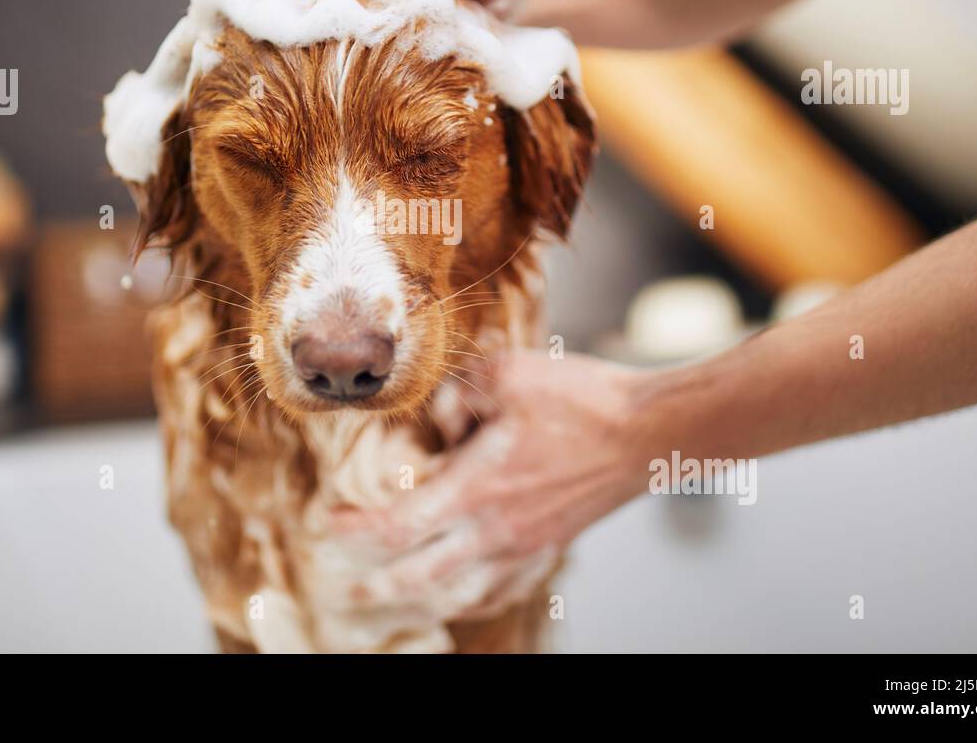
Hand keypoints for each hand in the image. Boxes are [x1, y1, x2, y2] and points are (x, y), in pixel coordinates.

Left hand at [328, 349, 647, 618]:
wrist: (649, 431)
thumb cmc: (581, 400)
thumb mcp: (505, 374)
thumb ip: (454, 394)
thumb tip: (435, 419)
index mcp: (476, 490)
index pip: (394, 526)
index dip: (353, 531)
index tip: (327, 526)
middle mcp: (496, 530)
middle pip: (418, 577)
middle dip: (375, 587)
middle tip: (345, 589)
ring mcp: (526, 546)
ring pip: (460, 595)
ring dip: (419, 601)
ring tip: (394, 602)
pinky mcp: (551, 545)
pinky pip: (503, 590)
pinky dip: (472, 599)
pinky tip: (462, 596)